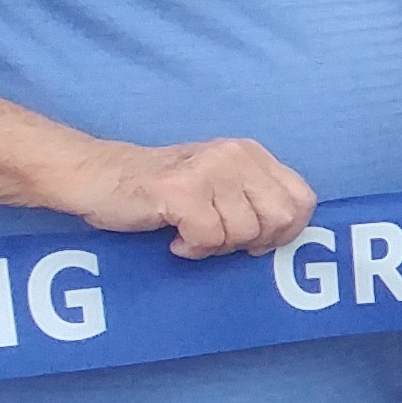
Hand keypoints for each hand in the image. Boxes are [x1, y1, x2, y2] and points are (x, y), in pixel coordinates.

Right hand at [64, 133, 319, 257]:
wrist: (98, 177)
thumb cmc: (163, 191)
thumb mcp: (221, 185)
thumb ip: (255, 199)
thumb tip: (289, 234)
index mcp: (252, 154)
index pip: (303, 200)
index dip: (285, 231)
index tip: (256, 241)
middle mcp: (236, 155)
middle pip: (280, 219)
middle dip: (252, 242)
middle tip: (219, 238)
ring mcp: (209, 170)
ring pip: (244, 232)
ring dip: (216, 245)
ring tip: (191, 233)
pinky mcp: (181, 190)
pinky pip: (209, 237)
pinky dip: (192, 248)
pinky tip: (175, 237)